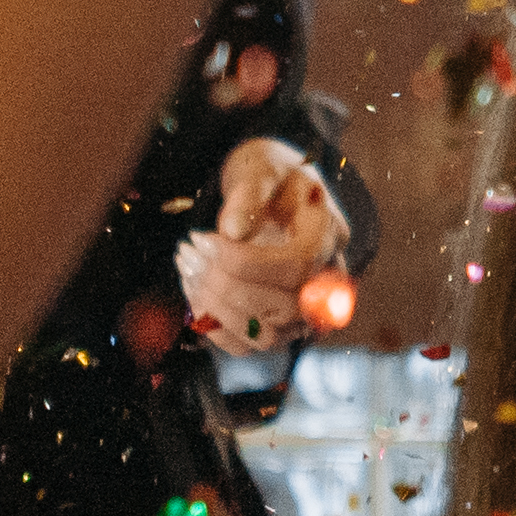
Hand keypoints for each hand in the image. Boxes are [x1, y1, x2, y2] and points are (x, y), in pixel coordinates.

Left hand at [176, 137, 352, 352]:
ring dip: (218, 310)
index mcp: (329, 235)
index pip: (297, 265)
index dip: (246, 262)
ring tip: (186, 271)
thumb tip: (233, 231)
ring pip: (266, 336)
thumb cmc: (269, 175)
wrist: (273, 191)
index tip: (202, 239)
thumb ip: (250, 194)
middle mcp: (326, 279)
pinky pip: (247, 346)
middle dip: (228, 287)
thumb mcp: (261, 169)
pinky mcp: (278, 325)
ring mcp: (304, 309)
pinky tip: (192, 292)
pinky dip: (214, 327)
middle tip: (187, 255)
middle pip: (287, 308)